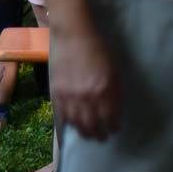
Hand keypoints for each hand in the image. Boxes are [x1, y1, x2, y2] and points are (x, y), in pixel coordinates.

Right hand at [49, 21, 121, 139]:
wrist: (74, 36)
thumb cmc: (99, 51)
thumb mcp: (115, 72)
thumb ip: (115, 94)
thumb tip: (113, 112)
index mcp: (106, 91)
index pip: (111, 120)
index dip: (113, 127)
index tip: (113, 128)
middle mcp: (88, 97)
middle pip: (93, 127)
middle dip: (99, 135)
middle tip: (102, 136)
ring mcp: (70, 96)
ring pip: (77, 125)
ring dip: (84, 132)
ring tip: (88, 132)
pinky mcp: (57, 92)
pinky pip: (63, 115)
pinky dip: (70, 122)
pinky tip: (74, 122)